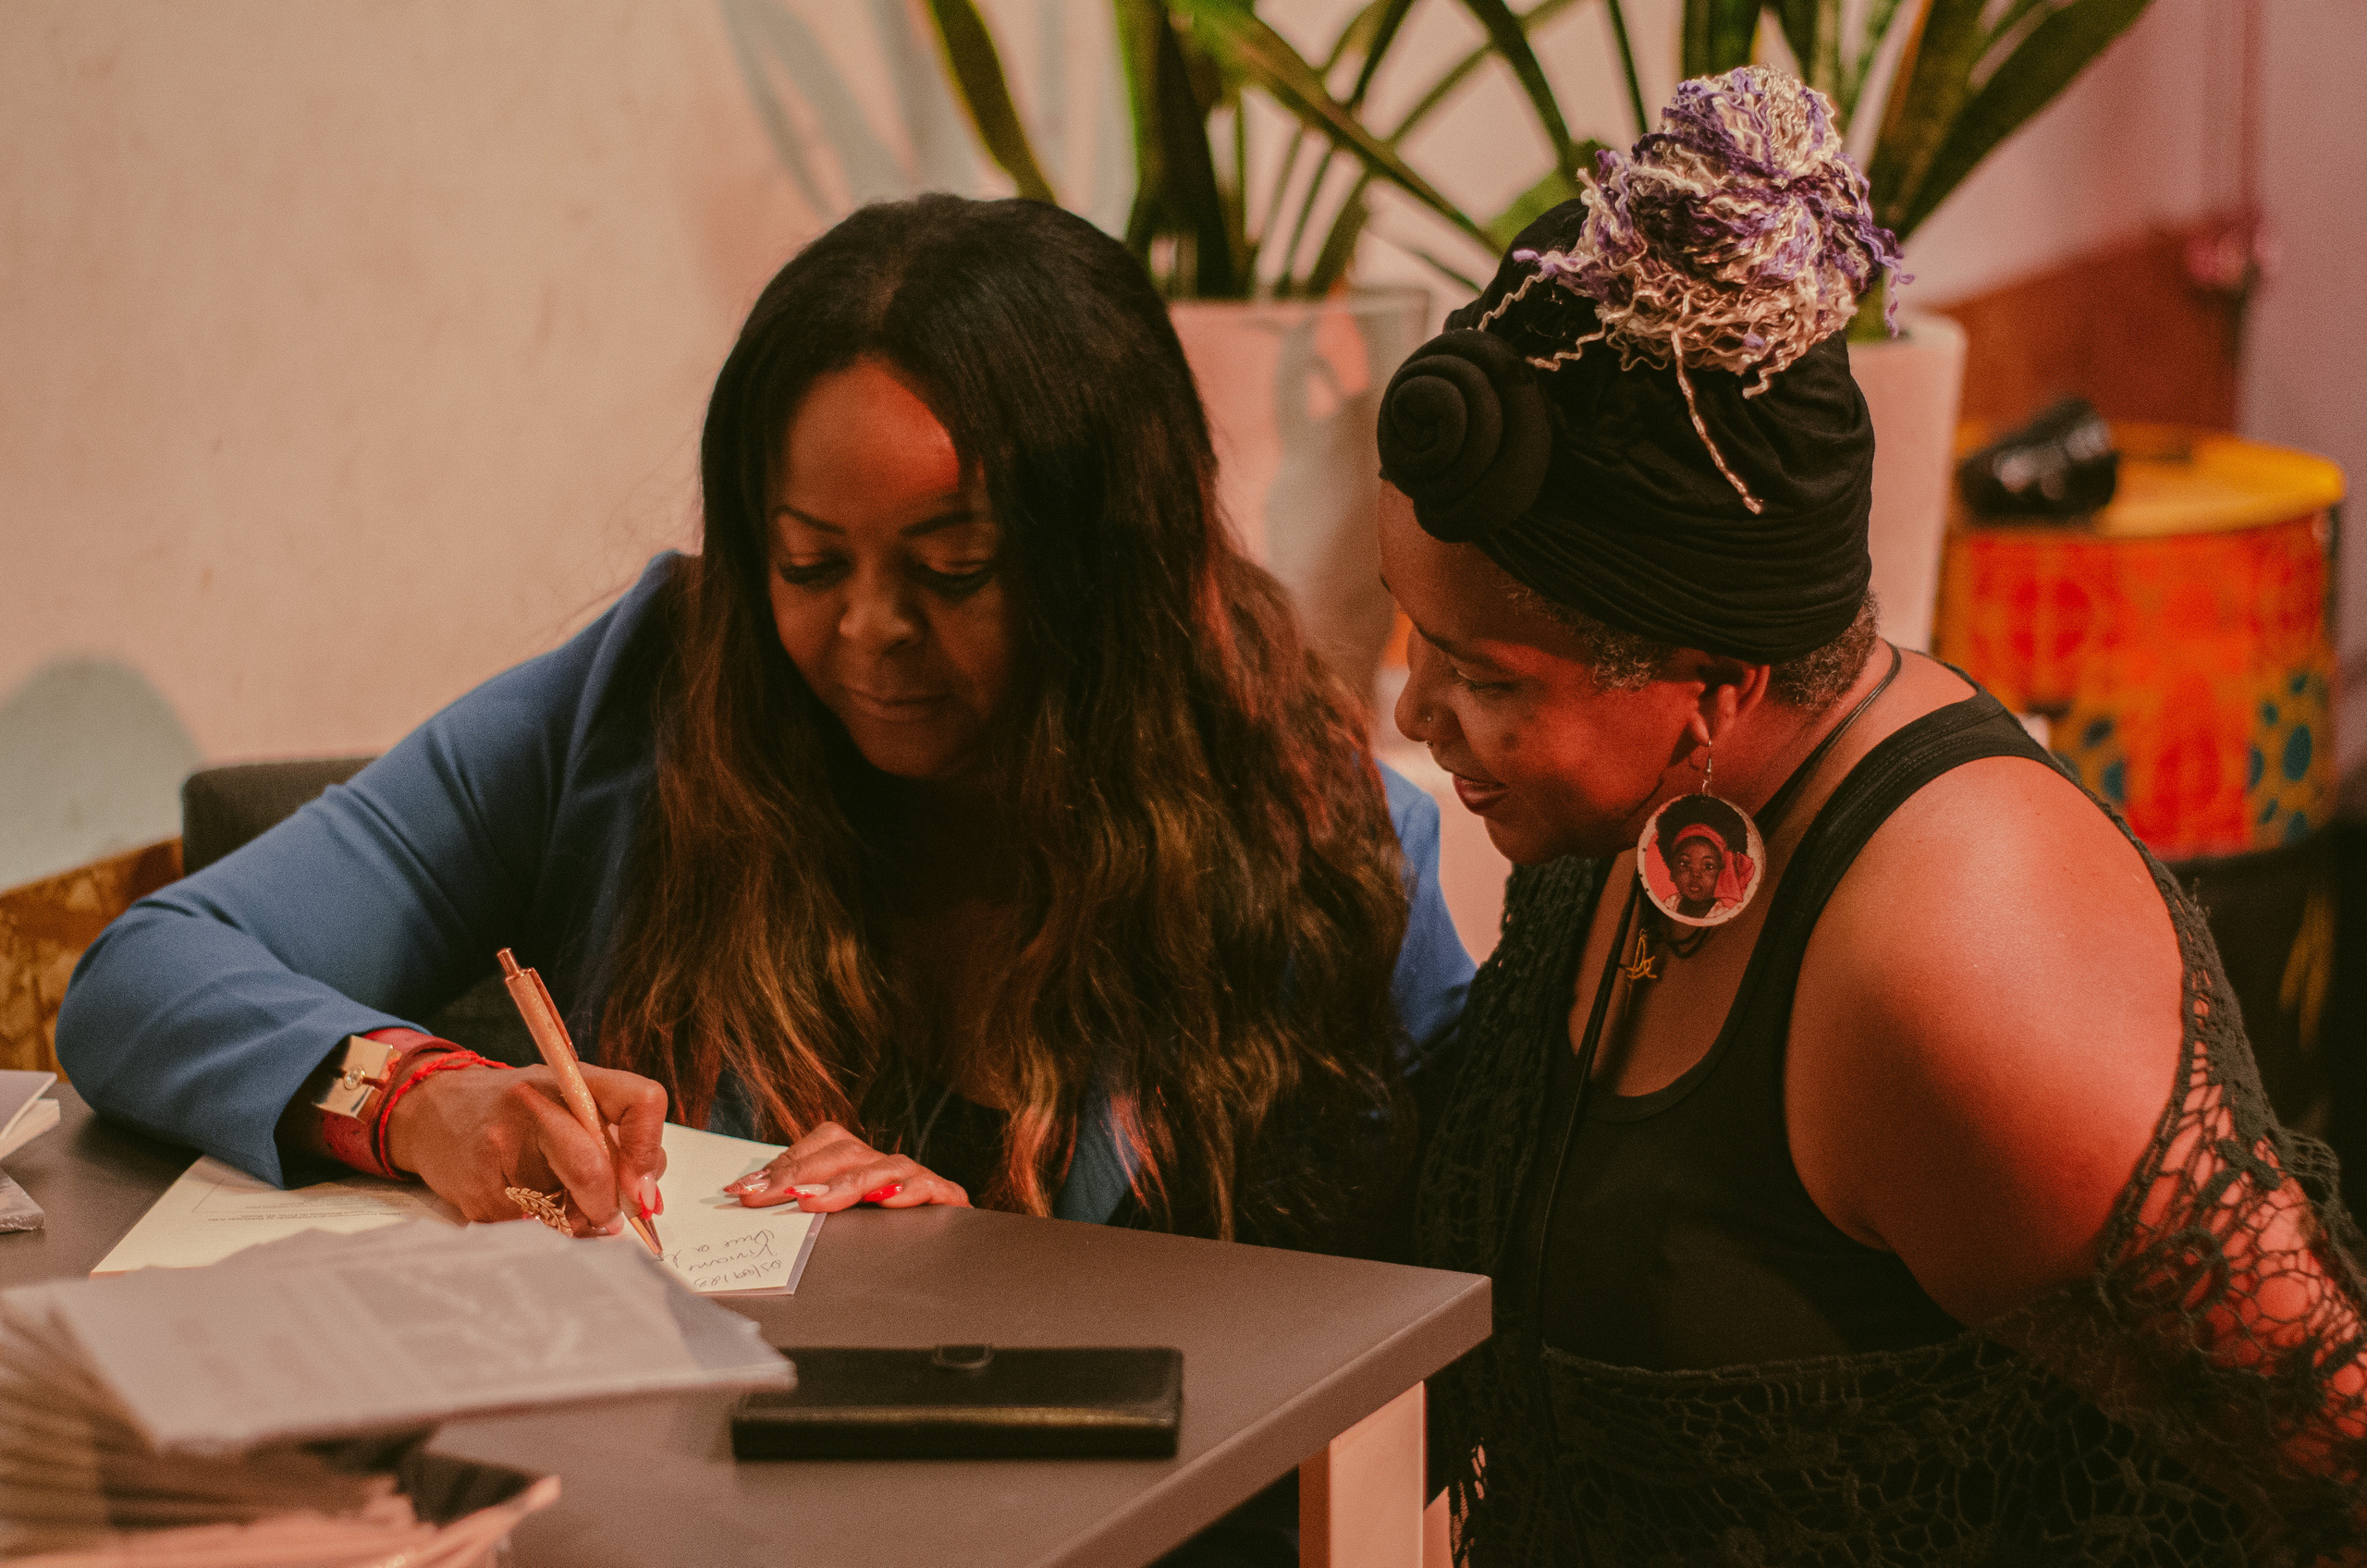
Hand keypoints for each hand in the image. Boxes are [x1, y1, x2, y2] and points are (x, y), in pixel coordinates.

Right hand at [384, 1060, 667, 1234]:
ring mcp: (500, 1150)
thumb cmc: (516, 1109)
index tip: (643, 1188)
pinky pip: (531, 1228)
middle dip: (608, 1205)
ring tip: (556, 1200)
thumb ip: (614, 1136)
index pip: (640, 1101)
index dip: (648, 1152)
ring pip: (564, 1209)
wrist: (431, 1112)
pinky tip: (522, 1200)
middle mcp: (535, 1106)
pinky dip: (540, 1226)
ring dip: (575, 1220)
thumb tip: (647, 1197)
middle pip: (593, 1168)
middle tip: (609, 1218)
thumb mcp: (567, 1098)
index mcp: (572, 1079)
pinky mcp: (478, 1193)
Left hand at [724, 1121, 968, 1212]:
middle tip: (764, 1198)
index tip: (744, 1192)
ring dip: (846, 1184)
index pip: (818, 1146)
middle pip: (845, 1153)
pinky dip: (910, 1192)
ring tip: (812, 1202)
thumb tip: (743, 1192)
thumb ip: (797, 1198)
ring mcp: (914, 1178)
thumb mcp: (832, 1215)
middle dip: (800, 1175)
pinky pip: (931, 1187)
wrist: (940, 1258)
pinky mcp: (944, 1197)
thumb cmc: (877, 1234)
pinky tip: (889, 1203)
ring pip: (882, 1167)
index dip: (781, 1167)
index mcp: (856, 1160)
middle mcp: (882, 1163)